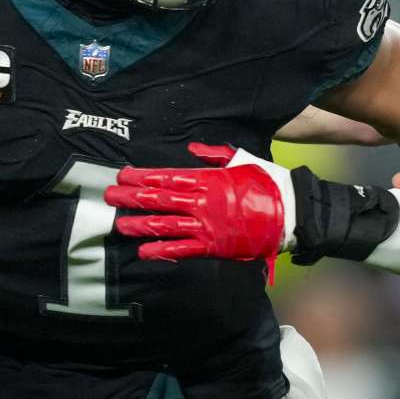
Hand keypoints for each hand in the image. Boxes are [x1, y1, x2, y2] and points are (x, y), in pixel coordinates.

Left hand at [105, 143, 286, 261]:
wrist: (290, 213)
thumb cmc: (267, 184)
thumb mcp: (241, 160)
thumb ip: (214, 155)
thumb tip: (191, 148)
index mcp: (207, 179)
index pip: (166, 176)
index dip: (142, 176)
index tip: (123, 175)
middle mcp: (201, 202)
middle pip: (159, 199)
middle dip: (131, 197)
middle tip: (109, 195)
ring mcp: (205, 225)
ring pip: (165, 225)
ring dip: (140, 224)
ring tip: (119, 224)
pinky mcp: (213, 246)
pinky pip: (182, 249)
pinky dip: (162, 250)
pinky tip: (143, 252)